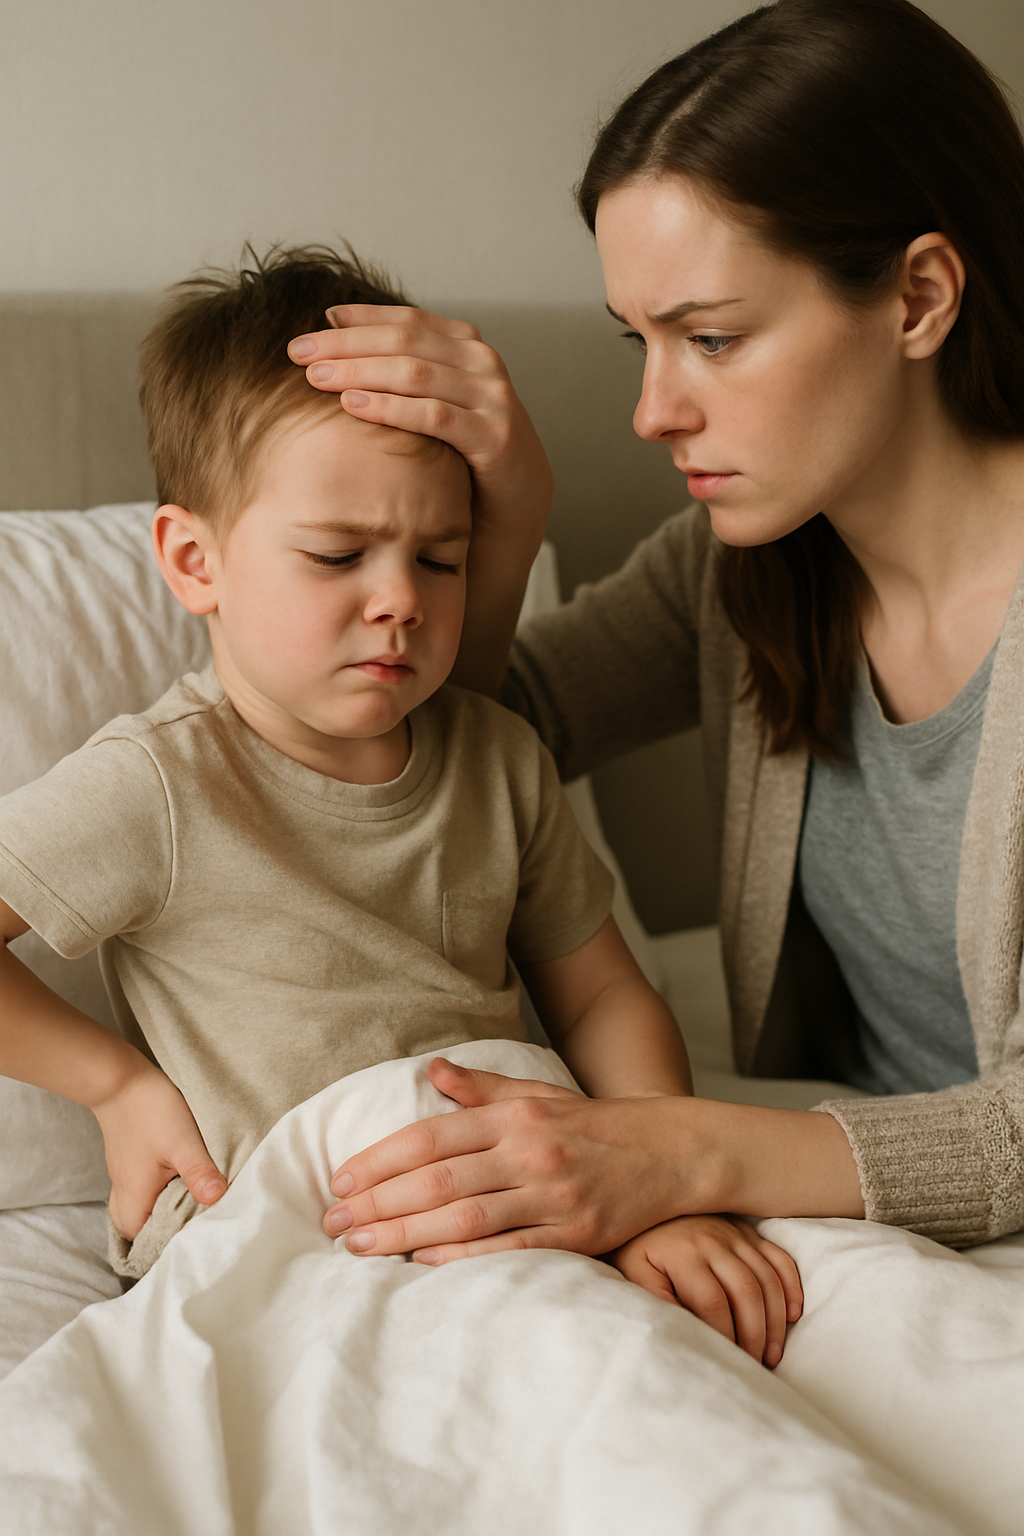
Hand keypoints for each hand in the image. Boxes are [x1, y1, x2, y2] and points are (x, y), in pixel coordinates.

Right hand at [92, 1059, 226, 1239]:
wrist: (119, 1080)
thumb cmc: (150, 1110)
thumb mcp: (183, 1142)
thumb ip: (199, 1172)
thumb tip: (218, 1200)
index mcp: (135, 1196)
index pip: (145, 1240)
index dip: (167, 1245)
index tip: (194, 1239)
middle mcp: (124, 1191)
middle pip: (135, 1231)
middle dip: (159, 1235)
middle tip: (191, 1227)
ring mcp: (123, 1177)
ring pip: (133, 1211)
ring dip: (155, 1215)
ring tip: (184, 1210)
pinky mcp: (127, 1162)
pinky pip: (135, 1193)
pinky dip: (151, 1197)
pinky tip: (172, 1186)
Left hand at [288, 306, 552, 542]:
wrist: (517, 504)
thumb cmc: (463, 453)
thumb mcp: (433, 403)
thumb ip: (402, 371)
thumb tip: (335, 332)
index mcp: (465, 346)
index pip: (405, 321)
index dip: (356, 321)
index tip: (309, 330)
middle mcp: (482, 363)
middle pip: (404, 341)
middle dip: (346, 344)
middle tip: (298, 352)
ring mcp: (492, 398)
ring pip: (415, 372)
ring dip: (360, 372)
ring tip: (316, 378)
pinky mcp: (495, 437)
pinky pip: (434, 416)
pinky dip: (391, 408)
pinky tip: (353, 407)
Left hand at [323, 1058, 690, 1260]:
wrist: (673, 1151)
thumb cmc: (594, 1126)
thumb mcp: (538, 1096)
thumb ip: (482, 1089)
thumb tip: (432, 1071)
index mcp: (513, 1116)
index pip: (432, 1136)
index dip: (381, 1158)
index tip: (341, 1179)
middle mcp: (529, 1150)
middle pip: (439, 1179)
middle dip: (379, 1202)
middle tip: (333, 1221)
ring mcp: (554, 1193)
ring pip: (466, 1216)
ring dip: (405, 1233)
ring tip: (360, 1247)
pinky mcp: (578, 1233)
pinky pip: (512, 1248)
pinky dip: (466, 1256)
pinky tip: (424, 1263)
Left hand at [610, 1216, 803, 1367]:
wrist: (643, 1206)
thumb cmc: (637, 1250)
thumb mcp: (635, 1276)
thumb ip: (658, 1303)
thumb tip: (684, 1336)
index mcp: (684, 1254)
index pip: (713, 1303)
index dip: (725, 1336)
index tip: (727, 1362)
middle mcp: (714, 1239)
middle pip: (747, 1291)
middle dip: (756, 1334)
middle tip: (756, 1366)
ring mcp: (734, 1233)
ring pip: (768, 1278)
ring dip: (776, 1319)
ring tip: (773, 1353)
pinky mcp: (747, 1231)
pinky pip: (779, 1257)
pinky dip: (791, 1285)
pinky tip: (793, 1314)